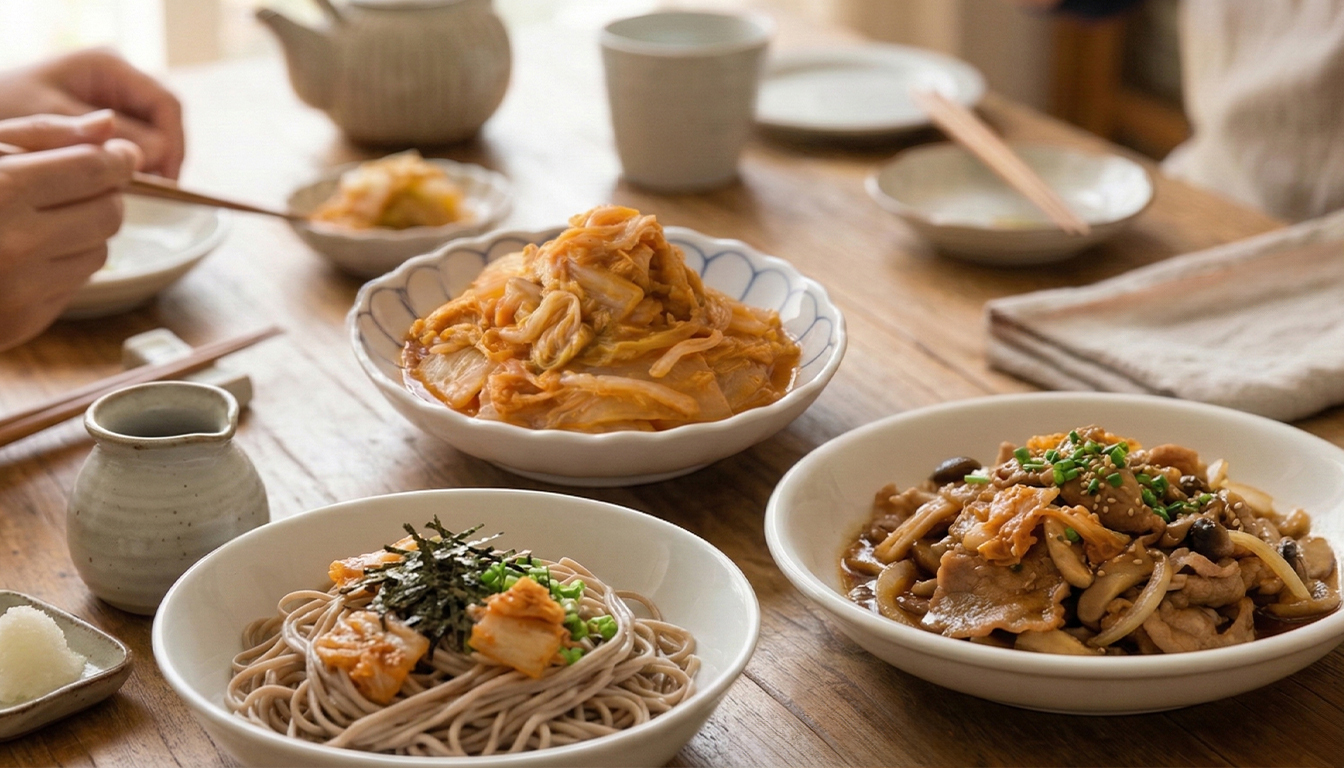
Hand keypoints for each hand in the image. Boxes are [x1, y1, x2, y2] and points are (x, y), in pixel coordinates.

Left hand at [0, 49, 182, 177]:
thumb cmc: (1, 106)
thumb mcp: (51, 121)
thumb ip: (103, 137)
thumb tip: (157, 155)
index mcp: (109, 66)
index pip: (166, 104)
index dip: (173, 145)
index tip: (167, 183)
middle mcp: (118, 79)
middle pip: (164, 122)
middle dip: (162, 158)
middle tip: (150, 192)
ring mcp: (114, 99)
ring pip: (153, 136)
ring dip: (147, 164)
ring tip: (131, 190)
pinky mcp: (106, 120)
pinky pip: (134, 144)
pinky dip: (130, 165)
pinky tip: (117, 184)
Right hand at [0, 112, 141, 350]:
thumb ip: (41, 134)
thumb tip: (108, 124)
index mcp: (0, 190)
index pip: (95, 170)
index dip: (118, 158)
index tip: (120, 153)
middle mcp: (15, 245)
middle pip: (109, 212)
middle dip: (104, 195)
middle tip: (81, 184)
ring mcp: (21, 291)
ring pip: (100, 251)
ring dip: (85, 232)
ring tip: (42, 219)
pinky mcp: (23, 323)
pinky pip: (75, 284)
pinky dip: (62, 265)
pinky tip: (24, 255)